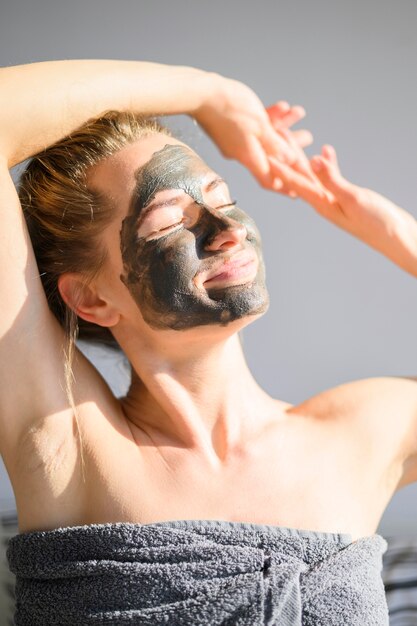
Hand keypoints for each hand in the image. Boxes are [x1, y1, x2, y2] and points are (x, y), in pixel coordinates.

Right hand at [194, 75, 311, 189]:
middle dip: (290, 150)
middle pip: (271, 158)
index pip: (269, 180)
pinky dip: (270, 117)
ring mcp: (236, 140)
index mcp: (249, 157)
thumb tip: (289, 161)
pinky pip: (255, 126)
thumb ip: (275, 144)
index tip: (297, 191)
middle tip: (307, 141)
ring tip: (298, 113)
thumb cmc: (231, 109)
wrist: (202, 93)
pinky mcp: (233, 126)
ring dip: (283, 128)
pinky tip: (282, 106)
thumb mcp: (260, 126)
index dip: (284, 187)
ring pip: (265, 138)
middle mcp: (242, 153)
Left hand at [269, 144, 416, 277]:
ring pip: (314, 175)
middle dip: (287, 158)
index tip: (263, 154)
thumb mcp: (353, 199)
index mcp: (322, 204)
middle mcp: (324, 203)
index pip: (295, 183)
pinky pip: (332, 179)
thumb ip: (332, 180)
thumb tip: (311, 161)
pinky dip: (328, 164)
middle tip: (275, 138)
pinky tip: (325, 151)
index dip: (279, 168)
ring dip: (304, 158)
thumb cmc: (377, 223)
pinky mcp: (348, 199)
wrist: (397, 239)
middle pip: (301, 177)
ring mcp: (335, 201)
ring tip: (294, 140)